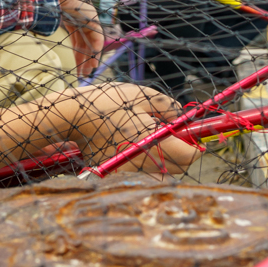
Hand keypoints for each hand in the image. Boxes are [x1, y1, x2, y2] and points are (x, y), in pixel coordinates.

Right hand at [33, 0, 104, 72]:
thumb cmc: (42, 0)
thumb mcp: (39, 18)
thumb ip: (33, 26)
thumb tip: (15, 33)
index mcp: (69, 18)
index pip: (74, 37)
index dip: (74, 51)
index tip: (73, 66)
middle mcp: (80, 19)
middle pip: (83, 42)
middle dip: (83, 58)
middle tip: (81, 74)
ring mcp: (87, 19)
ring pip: (91, 42)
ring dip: (90, 58)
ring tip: (88, 72)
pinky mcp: (93, 19)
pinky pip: (97, 37)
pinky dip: (95, 49)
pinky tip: (93, 59)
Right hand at [56, 83, 198, 174]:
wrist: (71, 116)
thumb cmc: (107, 102)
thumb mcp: (142, 95)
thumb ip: (167, 106)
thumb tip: (180, 116)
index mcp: (153, 144)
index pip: (189, 157)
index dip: (196, 146)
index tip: (192, 134)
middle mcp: (143, 163)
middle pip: (177, 168)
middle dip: (182, 152)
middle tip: (174, 132)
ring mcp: (129, 170)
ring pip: (159, 170)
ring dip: (164, 156)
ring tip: (151, 134)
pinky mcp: (116, 171)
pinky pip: (140, 170)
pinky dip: (145, 159)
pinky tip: (133, 141)